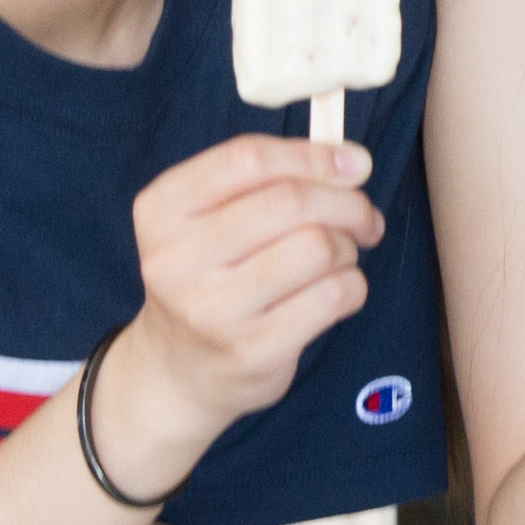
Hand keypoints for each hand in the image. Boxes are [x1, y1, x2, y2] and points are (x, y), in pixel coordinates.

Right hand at [114, 128, 387, 446]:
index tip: (356, 164)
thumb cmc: (212, 277)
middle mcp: (176, 259)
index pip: (248, 159)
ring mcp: (211, 310)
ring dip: (347, 247)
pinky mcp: (250, 350)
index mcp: (162, 211)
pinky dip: (352, 285)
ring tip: (338, 258)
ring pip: (317, 247)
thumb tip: (352, 162)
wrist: (178, 369)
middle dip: (346, 202)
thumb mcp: (211, 218)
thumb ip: (270, 179)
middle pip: (290, 202)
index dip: (314, 156)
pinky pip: (333, 296)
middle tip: (363, 216)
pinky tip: (336, 291)